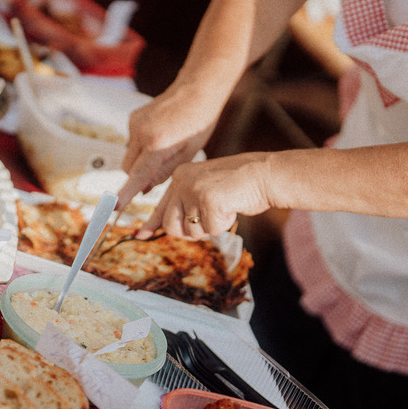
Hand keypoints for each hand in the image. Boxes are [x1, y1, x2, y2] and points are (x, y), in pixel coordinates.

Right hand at [117, 91, 218, 209]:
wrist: (195, 91)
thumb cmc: (198, 122)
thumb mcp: (188, 154)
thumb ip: (164, 173)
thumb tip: (144, 188)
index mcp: (158, 143)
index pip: (138, 175)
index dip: (126, 193)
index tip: (115, 206)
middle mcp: (141, 132)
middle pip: (128, 168)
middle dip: (138, 177)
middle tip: (157, 175)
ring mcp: (134, 123)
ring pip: (129, 156)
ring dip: (140, 161)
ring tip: (164, 150)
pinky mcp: (132, 118)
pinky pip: (131, 142)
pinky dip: (141, 147)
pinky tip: (159, 137)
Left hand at [138, 153, 271, 237]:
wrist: (267, 174)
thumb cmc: (241, 184)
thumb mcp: (206, 190)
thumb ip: (187, 204)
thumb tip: (168, 227)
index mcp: (180, 176)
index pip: (161, 206)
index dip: (152, 223)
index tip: (141, 234)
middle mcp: (182, 180)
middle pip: (171, 226)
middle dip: (191, 231)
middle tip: (211, 218)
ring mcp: (193, 189)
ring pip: (191, 232)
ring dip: (210, 227)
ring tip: (225, 207)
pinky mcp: (207, 199)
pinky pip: (211, 230)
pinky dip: (224, 224)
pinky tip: (232, 206)